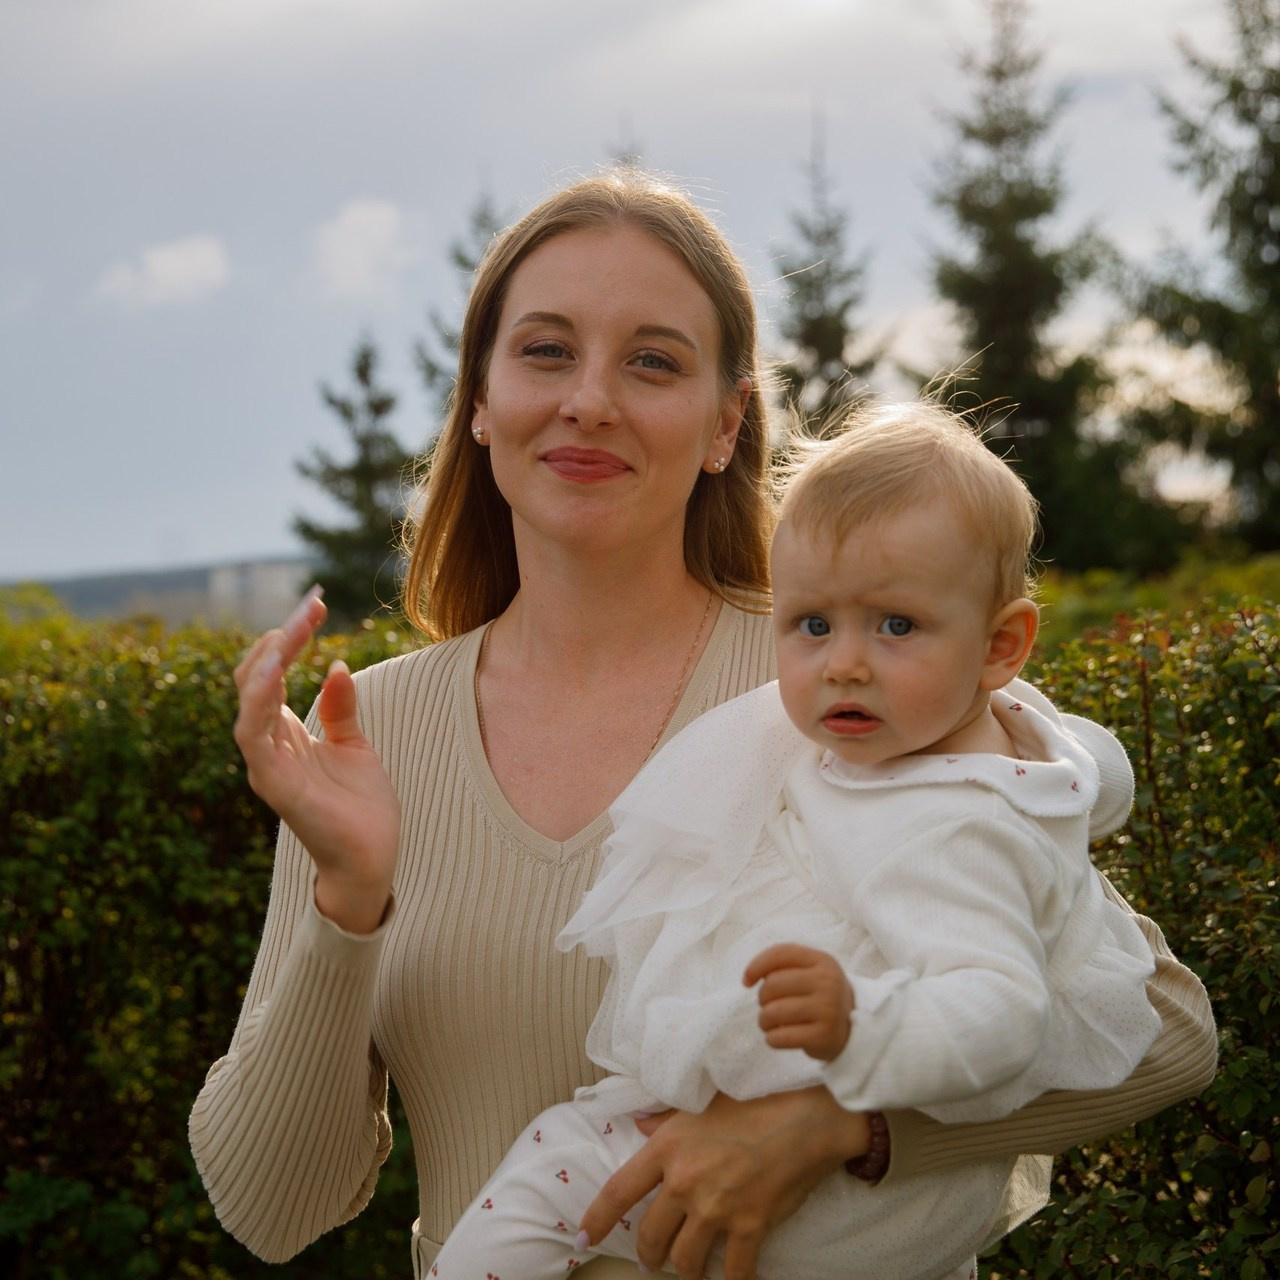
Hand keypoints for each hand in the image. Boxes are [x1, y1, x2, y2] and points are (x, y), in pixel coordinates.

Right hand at [233, 587, 399, 932]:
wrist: (372, 859)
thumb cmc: (360, 808)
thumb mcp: (355, 746)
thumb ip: (340, 710)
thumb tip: (337, 666)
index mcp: (283, 735)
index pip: (271, 675)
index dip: (288, 638)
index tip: (317, 604)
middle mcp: (268, 748)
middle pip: (253, 682)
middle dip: (279, 641)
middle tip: (312, 608)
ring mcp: (267, 767)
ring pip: (246, 707)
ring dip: (263, 666)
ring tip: (283, 634)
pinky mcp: (275, 786)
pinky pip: (254, 738)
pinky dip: (258, 704)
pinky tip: (275, 674)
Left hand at [577, 1088, 868, 1279]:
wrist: (804, 1117)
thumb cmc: (753, 1102)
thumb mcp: (702, 1103)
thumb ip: (666, 1117)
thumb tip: (640, 1123)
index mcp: (667, 1148)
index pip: (618, 1191)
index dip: (596, 1220)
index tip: (584, 1238)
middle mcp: (684, 1182)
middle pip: (650, 1236)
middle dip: (648, 1254)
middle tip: (652, 1259)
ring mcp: (716, 1208)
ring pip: (684, 1260)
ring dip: (684, 1269)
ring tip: (688, 1267)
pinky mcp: (749, 1227)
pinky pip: (732, 1272)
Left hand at [743, 943, 854, 1061]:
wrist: (852, 1027)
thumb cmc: (819, 995)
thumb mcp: (810, 971)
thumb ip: (782, 965)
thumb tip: (748, 977)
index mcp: (822, 961)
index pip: (781, 954)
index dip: (757, 965)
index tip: (746, 981)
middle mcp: (827, 982)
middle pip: (773, 984)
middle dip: (762, 998)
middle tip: (768, 1006)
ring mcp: (827, 1010)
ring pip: (773, 1012)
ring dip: (763, 1020)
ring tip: (770, 1023)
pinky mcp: (823, 1036)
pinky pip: (782, 1037)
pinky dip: (772, 1039)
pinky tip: (777, 1036)